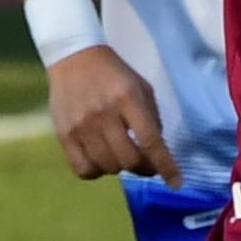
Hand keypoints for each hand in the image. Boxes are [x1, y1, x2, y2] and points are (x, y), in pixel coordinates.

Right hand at [46, 40, 176, 180]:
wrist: (74, 58)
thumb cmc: (115, 75)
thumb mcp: (142, 88)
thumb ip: (152, 120)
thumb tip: (157, 155)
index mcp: (127, 98)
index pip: (150, 141)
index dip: (165, 166)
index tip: (176, 183)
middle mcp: (103, 113)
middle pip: (129, 160)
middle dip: (145, 168)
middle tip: (147, 163)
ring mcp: (81, 125)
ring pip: (108, 167)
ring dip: (121, 168)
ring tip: (122, 154)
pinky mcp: (64, 134)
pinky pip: (83, 170)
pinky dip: (97, 171)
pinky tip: (101, 160)